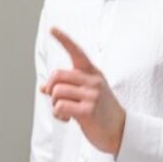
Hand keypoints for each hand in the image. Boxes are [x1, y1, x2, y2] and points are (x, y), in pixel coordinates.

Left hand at [42, 27, 125, 155]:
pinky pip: (60, 107)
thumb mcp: (86, 95)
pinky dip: (58, 115)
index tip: (52, 29)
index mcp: (92, 74)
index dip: (64, 40)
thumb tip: (43, 88)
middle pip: (56, 76)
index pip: (77, 52)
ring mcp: (92, 95)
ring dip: (55, 105)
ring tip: (65, 112)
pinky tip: (68, 120)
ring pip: (56, 92)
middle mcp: (93, 81)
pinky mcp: (88, 110)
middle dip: (51, 89)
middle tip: (56, 99)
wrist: (120, 131)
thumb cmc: (101, 112)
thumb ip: (67, 89)